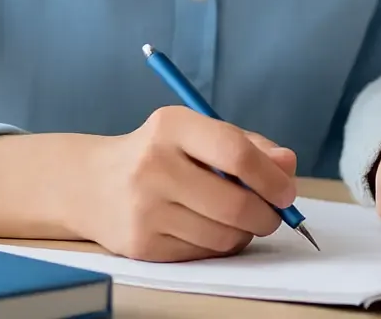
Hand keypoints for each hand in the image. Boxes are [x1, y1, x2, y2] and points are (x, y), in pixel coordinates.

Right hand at [77, 106, 298, 261]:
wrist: (93, 184)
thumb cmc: (161, 153)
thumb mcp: (199, 133)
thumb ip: (249, 146)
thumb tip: (288, 166)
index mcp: (172, 126)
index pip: (236, 154)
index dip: (271, 178)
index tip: (287, 192)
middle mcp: (153, 166)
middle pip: (235, 204)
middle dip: (267, 215)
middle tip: (273, 214)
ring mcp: (144, 209)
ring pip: (223, 236)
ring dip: (245, 232)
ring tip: (238, 218)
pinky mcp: (141, 245)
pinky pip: (203, 254)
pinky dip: (219, 245)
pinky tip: (209, 228)